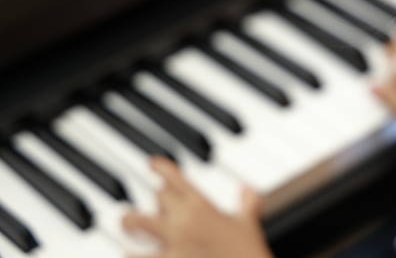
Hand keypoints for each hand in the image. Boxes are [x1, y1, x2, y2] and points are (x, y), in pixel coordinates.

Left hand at [122, 157, 273, 257]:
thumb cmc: (248, 254)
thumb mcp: (248, 226)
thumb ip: (248, 204)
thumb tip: (248, 190)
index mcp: (203, 206)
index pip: (176, 176)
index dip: (160, 167)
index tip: (152, 164)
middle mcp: (183, 220)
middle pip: (156, 197)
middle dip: (157, 200)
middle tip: (148, 207)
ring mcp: (172, 243)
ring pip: (136, 224)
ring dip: (131, 228)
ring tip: (129, 232)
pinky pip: (136, 256)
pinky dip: (131, 254)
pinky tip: (129, 254)